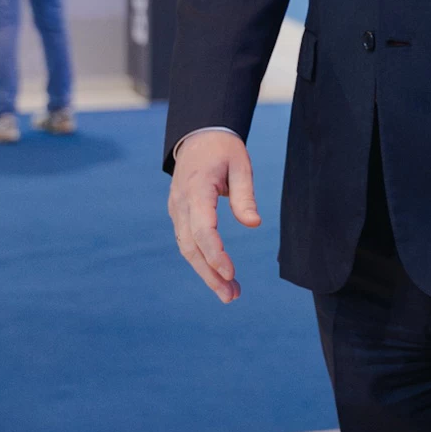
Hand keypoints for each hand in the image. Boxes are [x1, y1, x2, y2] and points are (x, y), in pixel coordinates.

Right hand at [167, 130, 261, 303]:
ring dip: (206, 272)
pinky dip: (201, 259)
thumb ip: (245, 195)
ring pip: (187, 248)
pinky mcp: (179, 214)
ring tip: (229, 293)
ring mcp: (176, 210)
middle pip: (191, 246)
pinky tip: (217, 274)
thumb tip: (254, 225)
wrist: (199, 135)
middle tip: (231, 296)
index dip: (215, 253)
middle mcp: (181, 203)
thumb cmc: (224, 149)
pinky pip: (187, 241)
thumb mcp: (241, 165)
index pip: (202, 229)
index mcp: (196, 190)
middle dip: (210, 274)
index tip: (230, 273)